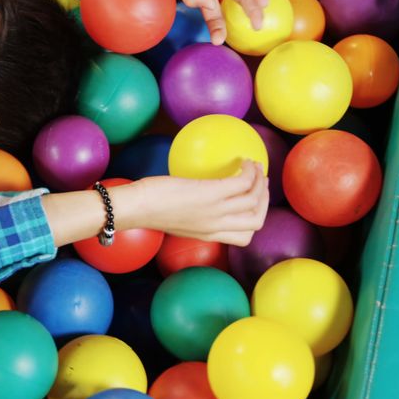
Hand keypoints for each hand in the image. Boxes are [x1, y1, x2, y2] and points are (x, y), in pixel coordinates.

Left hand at [115, 160, 268, 245]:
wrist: (134, 209)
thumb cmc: (146, 209)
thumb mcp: (175, 219)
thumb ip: (191, 215)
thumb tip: (191, 196)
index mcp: (208, 234)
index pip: (245, 237)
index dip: (254, 219)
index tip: (252, 203)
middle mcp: (216, 225)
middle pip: (257, 221)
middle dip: (265, 201)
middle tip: (260, 183)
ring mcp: (216, 211)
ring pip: (255, 200)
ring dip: (260, 181)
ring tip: (254, 167)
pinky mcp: (211, 194)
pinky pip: (243, 182)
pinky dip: (250, 171)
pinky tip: (245, 161)